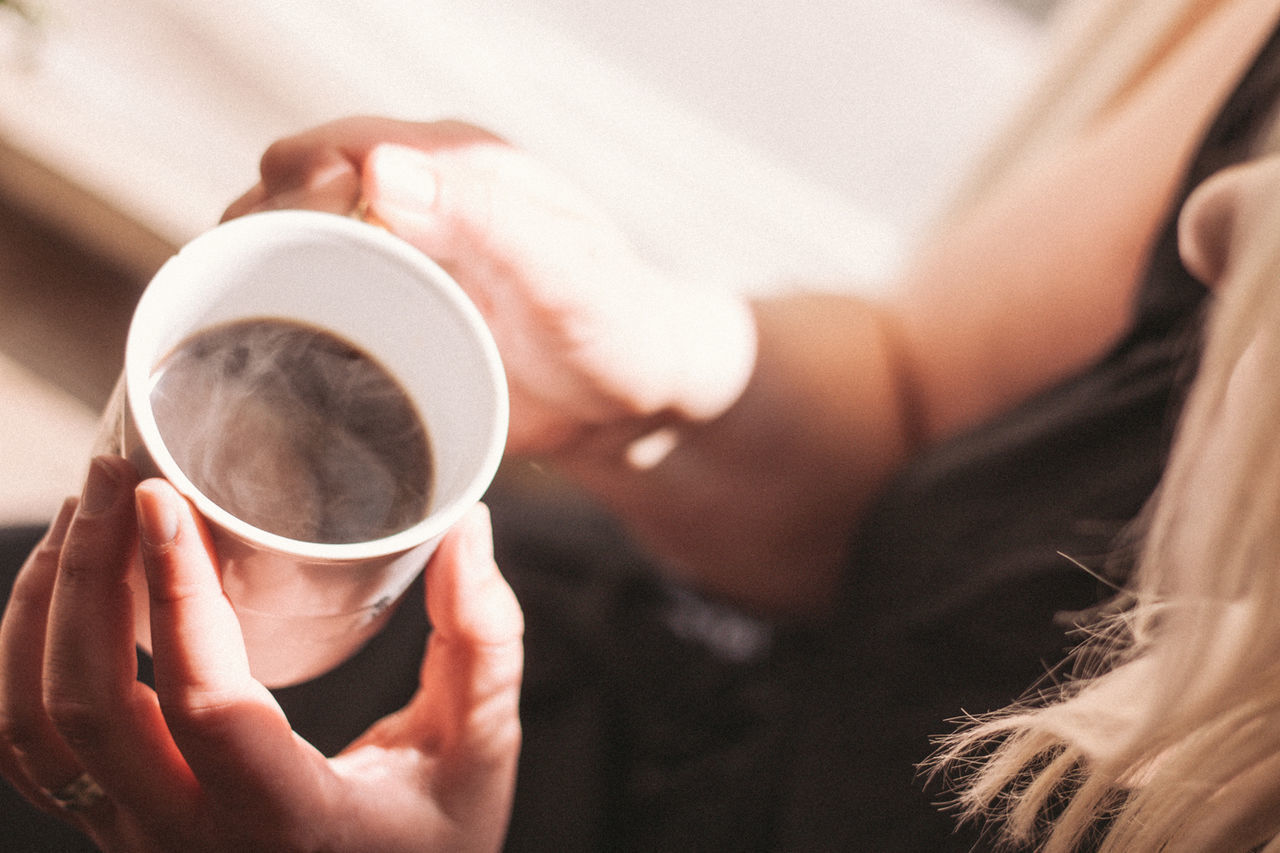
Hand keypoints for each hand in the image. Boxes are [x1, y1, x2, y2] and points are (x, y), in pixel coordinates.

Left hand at [0, 456, 522, 851]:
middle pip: (88, 708)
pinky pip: (32, 752)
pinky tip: (62, 591)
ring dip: (41, 614)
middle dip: (87, 578)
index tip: (164, 498)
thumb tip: (467, 527)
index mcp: (291, 819)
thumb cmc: (431, 844)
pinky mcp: (119, 828)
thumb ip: (483, 641)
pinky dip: (23, 661)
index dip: (176, 592)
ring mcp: (140, 842)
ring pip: (35, 730)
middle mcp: (192, 843)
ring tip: (85, 518)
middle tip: (116, 479)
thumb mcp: (479, 754)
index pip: (207, 702)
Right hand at [224, 117, 755, 455]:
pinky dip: (282, 328)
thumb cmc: (617, 330)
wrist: (638, 400)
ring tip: (249, 342)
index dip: (290, 192)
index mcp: (453, 167)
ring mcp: (398, 263)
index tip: (288, 256)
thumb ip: (484, 219)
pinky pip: (315, 309)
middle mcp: (416, 203)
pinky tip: (270, 368)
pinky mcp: (392, 320)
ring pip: (290, 253)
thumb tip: (375, 165)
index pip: (330, 149)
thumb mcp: (563, 274)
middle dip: (256, 242)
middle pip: (289, 198)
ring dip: (258, 285)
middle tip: (260, 312)